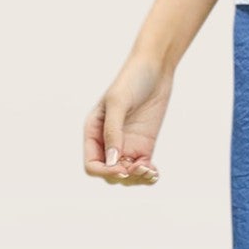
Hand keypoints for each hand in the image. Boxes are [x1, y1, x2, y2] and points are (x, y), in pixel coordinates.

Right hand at [84, 52, 173, 184]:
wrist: (155, 69)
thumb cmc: (131, 80)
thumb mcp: (118, 103)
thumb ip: (113, 132)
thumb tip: (112, 161)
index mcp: (93, 133)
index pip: (92, 165)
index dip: (105, 172)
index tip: (123, 169)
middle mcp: (108, 142)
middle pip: (110, 174)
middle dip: (124, 177)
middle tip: (142, 168)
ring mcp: (127, 145)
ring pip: (127, 175)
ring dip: (137, 179)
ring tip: (150, 172)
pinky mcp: (144, 145)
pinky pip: (142, 168)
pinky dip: (148, 175)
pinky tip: (155, 173)